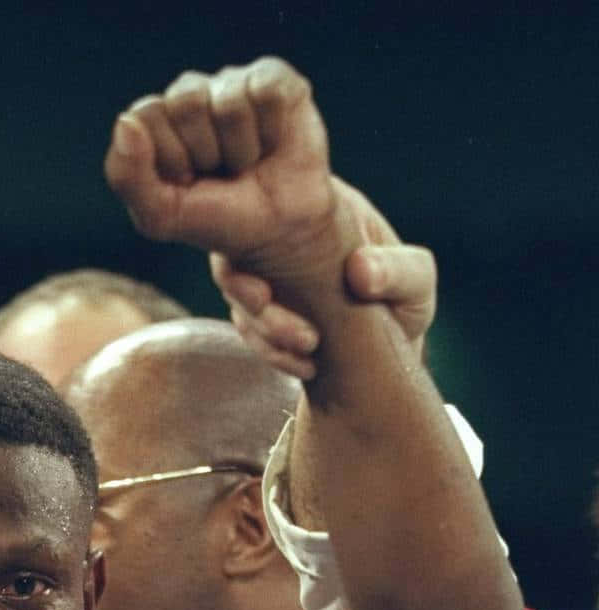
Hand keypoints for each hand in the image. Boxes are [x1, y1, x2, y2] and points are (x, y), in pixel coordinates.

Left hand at [105, 58, 340, 284]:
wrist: (278, 231)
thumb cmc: (217, 220)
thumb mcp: (161, 216)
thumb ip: (127, 177)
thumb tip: (125, 122)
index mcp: (156, 121)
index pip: (146, 115)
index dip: (170, 157)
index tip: (186, 182)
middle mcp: (190, 94)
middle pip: (186, 102)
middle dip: (205, 153)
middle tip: (218, 173)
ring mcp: (231, 83)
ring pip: (229, 104)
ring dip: (241, 150)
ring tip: (245, 163)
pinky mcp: (272, 79)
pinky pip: (266, 93)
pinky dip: (270, 132)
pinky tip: (270, 143)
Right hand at [211, 179, 437, 377]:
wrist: (389, 352)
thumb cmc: (406, 305)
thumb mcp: (416, 284)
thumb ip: (398, 270)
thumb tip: (361, 270)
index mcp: (321, 208)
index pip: (270, 202)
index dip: (251, 237)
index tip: (266, 288)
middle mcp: (285, 233)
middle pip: (234, 250)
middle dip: (249, 296)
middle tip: (296, 331)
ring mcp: (269, 271)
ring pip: (236, 293)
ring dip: (262, 329)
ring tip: (308, 351)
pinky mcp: (262, 309)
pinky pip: (247, 326)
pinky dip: (268, 349)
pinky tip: (302, 365)